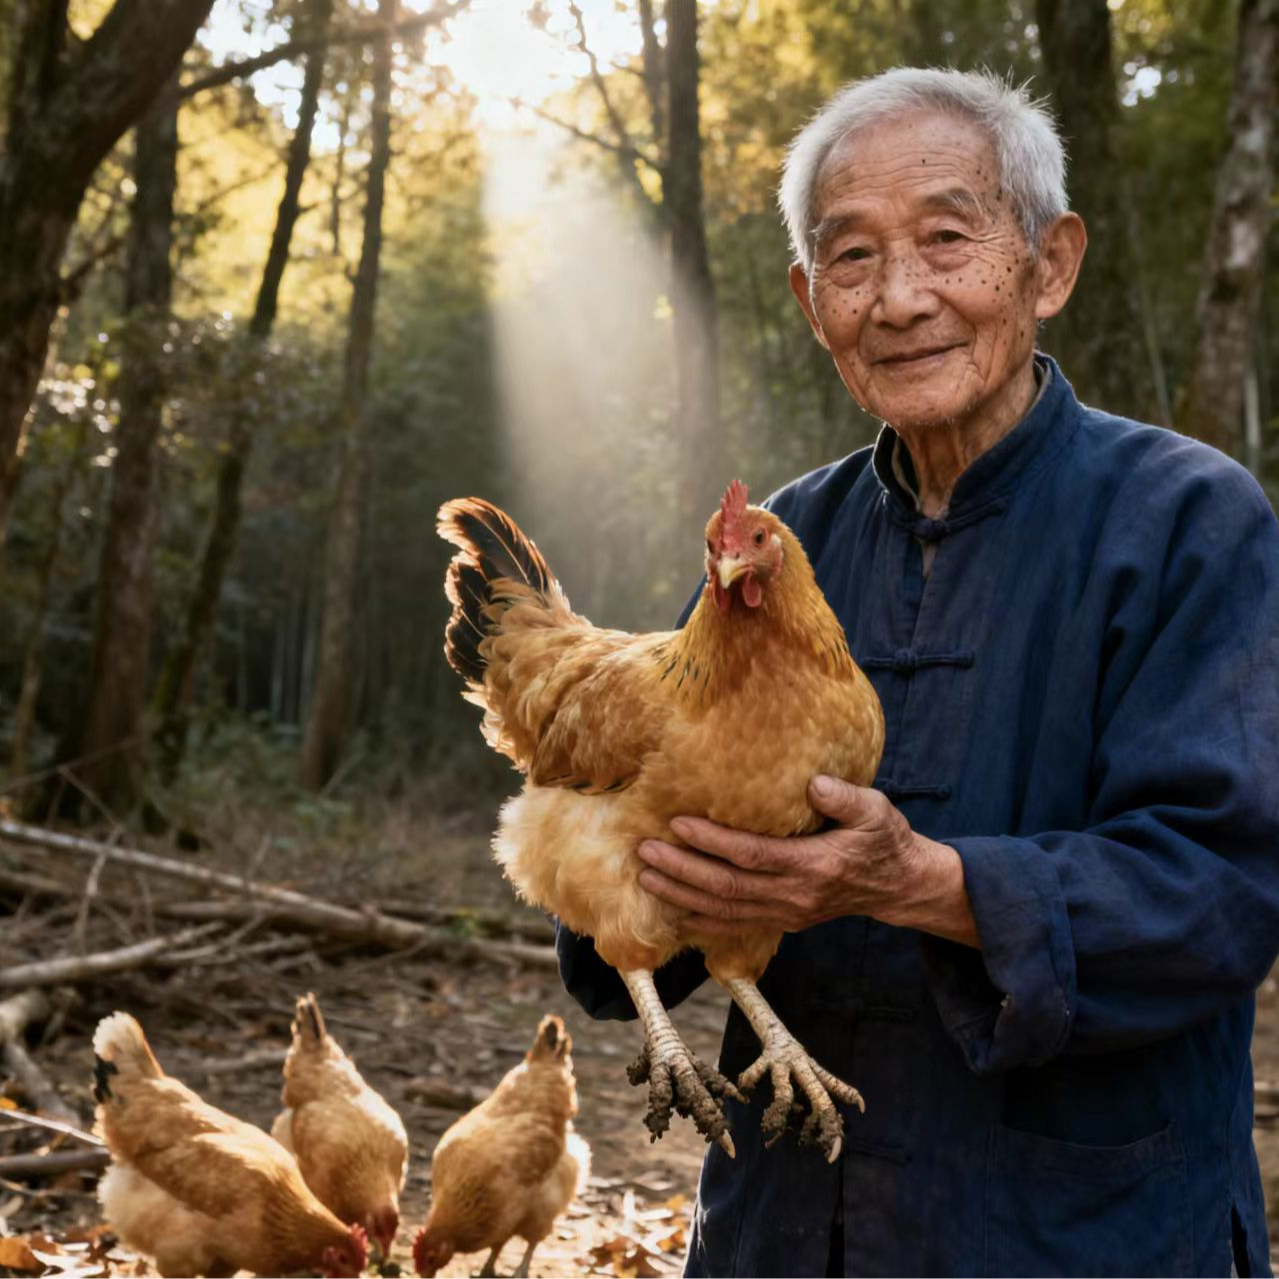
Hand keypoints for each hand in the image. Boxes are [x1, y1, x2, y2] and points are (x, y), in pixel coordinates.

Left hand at [636, 775, 978, 946]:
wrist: (896, 884)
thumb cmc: (882, 839)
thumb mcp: (875, 810)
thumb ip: (844, 798)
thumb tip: (813, 783)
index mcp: (814, 866)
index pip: (752, 856)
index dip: (713, 842)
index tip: (678, 823)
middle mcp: (795, 895)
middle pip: (727, 887)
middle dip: (682, 870)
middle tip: (645, 851)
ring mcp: (787, 913)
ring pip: (724, 910)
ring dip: (681, 894)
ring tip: (646, 875)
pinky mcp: (783, 920)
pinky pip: (734, 926)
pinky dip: (701, 920)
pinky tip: (672, 908)